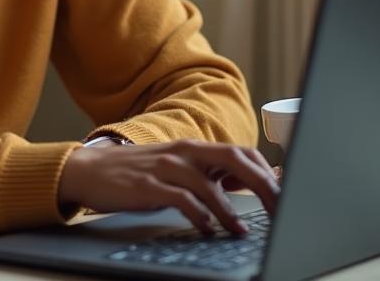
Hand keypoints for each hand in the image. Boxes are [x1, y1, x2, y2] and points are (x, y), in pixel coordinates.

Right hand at [58, 139, 279, 234]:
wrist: (92, 169)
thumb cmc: (141, 173)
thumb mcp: (181, 168)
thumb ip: (217, 174)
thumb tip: (263, 178)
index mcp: (195, 148)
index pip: (242, 153)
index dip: (269, 175)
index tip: (288, 198)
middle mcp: (184, 152)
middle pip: (234, 159)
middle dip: (262, 186)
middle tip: (279, 212)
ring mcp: (166, 166)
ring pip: (208, 183)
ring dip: (229, 210)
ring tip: (240, 232)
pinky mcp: (148, 184)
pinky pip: (180, 199)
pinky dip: (198, 215)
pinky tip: (206, 229)